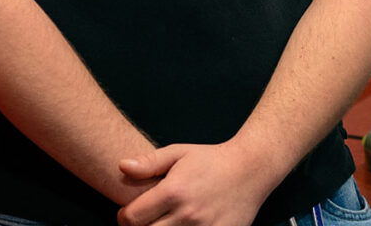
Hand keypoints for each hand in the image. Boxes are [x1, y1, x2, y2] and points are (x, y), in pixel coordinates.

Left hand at [114, 141, 273, 225]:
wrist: (249, 170)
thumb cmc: (209, 159)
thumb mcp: (178, 152)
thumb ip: (149, 163)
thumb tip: (121, 166)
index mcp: (173, 191)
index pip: (133, 217)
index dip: (123, 218)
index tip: (126, 215)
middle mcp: (187, 215)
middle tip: (143, 222)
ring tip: (161, 223)